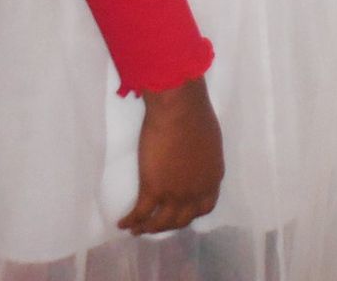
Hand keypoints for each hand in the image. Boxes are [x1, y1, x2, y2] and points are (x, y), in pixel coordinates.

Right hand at [119, 77, 223, 234]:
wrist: (179, 108)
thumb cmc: (195, 115)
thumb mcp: (209, 143)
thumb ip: (203, 159)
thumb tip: (195, 163)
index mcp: (212, 177)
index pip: (205, 207)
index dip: (191, 213)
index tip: (181, 213)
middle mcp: (196, 192)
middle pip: (182, 219)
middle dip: (168, 225)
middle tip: (156, 224)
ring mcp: (175, 193)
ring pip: (161, 222)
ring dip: (148, 228)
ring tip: (137, 229)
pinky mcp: (153, 189)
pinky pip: (141, 213)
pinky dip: (132, 221)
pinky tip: (123, 223)